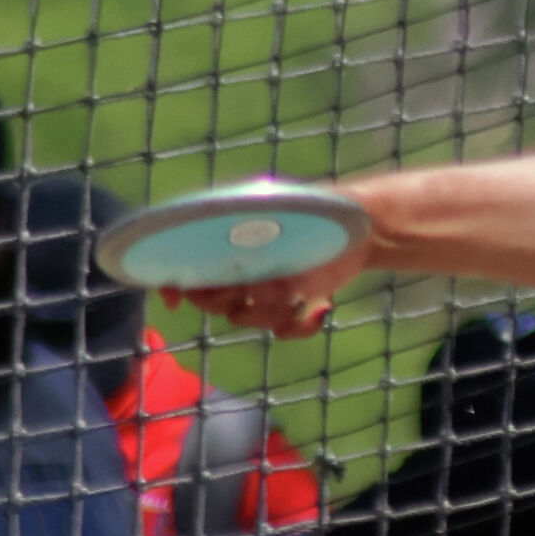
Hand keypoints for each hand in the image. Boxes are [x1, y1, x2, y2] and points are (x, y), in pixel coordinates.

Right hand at [163, 224, 373, 340]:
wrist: (361, 226)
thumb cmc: (312, 207)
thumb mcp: (269, 204)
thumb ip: (236, 216)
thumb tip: (203, 240)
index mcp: (225, 244)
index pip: (184, 268)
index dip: (173, 287)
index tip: (176, 301)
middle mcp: (240, 268)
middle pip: (211, 302)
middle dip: (229, 302)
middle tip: (258, 288)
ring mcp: (265, 290)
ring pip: (247, 319)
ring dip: (270, 312)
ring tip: (297, 292)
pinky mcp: (294, 305)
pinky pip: (283, 331)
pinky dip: (301, 326)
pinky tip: (321, 306)